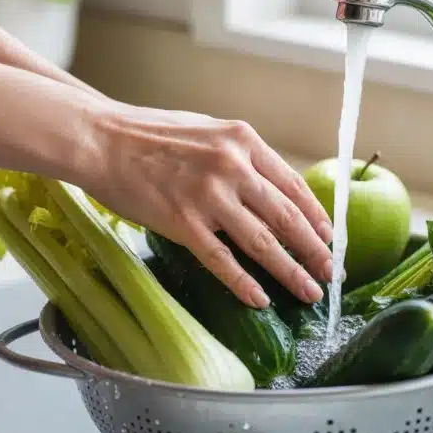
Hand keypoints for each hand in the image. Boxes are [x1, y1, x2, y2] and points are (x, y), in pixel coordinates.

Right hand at [84, 106, 334, 308]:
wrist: (100, 139)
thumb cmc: (150, 135)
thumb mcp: (208, 132)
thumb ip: (240, 157)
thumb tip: (270, 189)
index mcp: (244, 141)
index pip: (294, 185)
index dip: (317, 217)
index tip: (331, 239)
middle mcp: (233, 166)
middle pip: (288, 217)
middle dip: (315, 251)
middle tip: (331, 274)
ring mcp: (209, 196)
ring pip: (264, 243)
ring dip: (291, 273)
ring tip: (309, 293)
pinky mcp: (183, 222)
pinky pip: (222, 260)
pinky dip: (244, 284)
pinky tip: (261, 300)